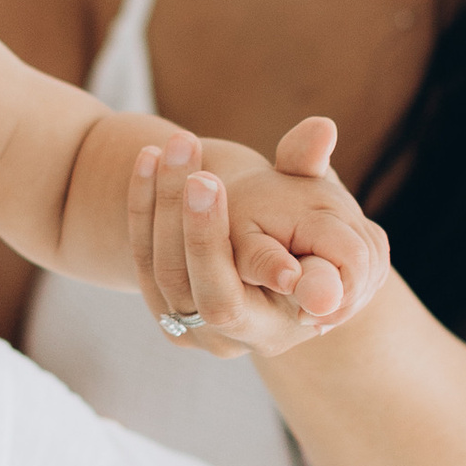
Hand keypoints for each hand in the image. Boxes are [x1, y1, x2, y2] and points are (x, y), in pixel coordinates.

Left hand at [131, 124, 389, 357]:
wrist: (280, 259)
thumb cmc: (313, 224)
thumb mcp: (319, 198)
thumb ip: (311, 166)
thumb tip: (322, 125)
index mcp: (289, 322)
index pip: (252, 296)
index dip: (222, 244)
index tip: (207, 182)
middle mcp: (241, 339)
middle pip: (210, 293)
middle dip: (196, 226)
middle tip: (193, 169)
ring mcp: (199, 333)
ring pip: (168, 276)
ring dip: (164, 206)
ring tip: (173, 149)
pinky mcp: (169, 314)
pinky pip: (146, 265)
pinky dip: (144, 210)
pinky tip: (146, 159)